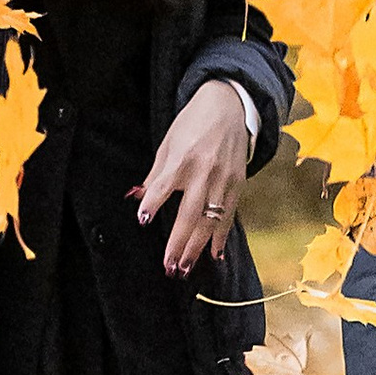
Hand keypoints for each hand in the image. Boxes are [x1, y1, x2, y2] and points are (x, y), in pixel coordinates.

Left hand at [140, 79, 253, 277]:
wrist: (230, 106)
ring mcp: (224, 180)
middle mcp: (204, 172)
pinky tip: (215, 255)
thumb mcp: (168, 143)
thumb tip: (137, 197)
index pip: (164, 184)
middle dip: (178, 242)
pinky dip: (221, 237)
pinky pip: (229, 216)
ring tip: (185, 268)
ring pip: (210, 221)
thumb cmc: (192, 124)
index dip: (153, 201)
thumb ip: (155, 173)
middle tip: (169, 266)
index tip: (143, 219)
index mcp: (183, 158)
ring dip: (197, 247)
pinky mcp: (238, 184)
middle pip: (189, 213)